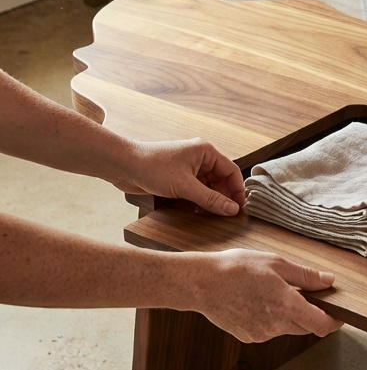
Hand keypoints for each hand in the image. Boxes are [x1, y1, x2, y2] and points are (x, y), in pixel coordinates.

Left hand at [115, 138, 245, 216]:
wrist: (123, 165)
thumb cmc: (153, 167)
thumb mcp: (185, 186)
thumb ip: (210, 199)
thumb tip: (232, 210)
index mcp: (206, 151)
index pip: (232, 171)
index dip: (237, 191)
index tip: (239, 209)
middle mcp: (199, 158)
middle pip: (221, 180)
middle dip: (224, 197)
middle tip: (227, 217)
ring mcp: (188, 168)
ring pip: (208, 186)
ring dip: (210, 201)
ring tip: (213, 217)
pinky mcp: (178, 177)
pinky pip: (195, 190)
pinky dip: (198, 201)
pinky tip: (198, 212)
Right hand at [185, 249, 342, 341]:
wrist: (202, 283)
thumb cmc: (237, 268)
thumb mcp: (276, 264)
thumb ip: (306, 276)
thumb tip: (329, 281)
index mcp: (286, 306)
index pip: (322, 325)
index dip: (334, 321)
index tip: (339, 314)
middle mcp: (275, 326)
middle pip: (306, 327)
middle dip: (311, 314)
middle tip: (303, 293)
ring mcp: (261, 335)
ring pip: (287, 329)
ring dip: (289, 315)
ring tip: (272, 292)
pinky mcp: (249, 337)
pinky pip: (269, 330)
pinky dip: (271, 319)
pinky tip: (257, 301)